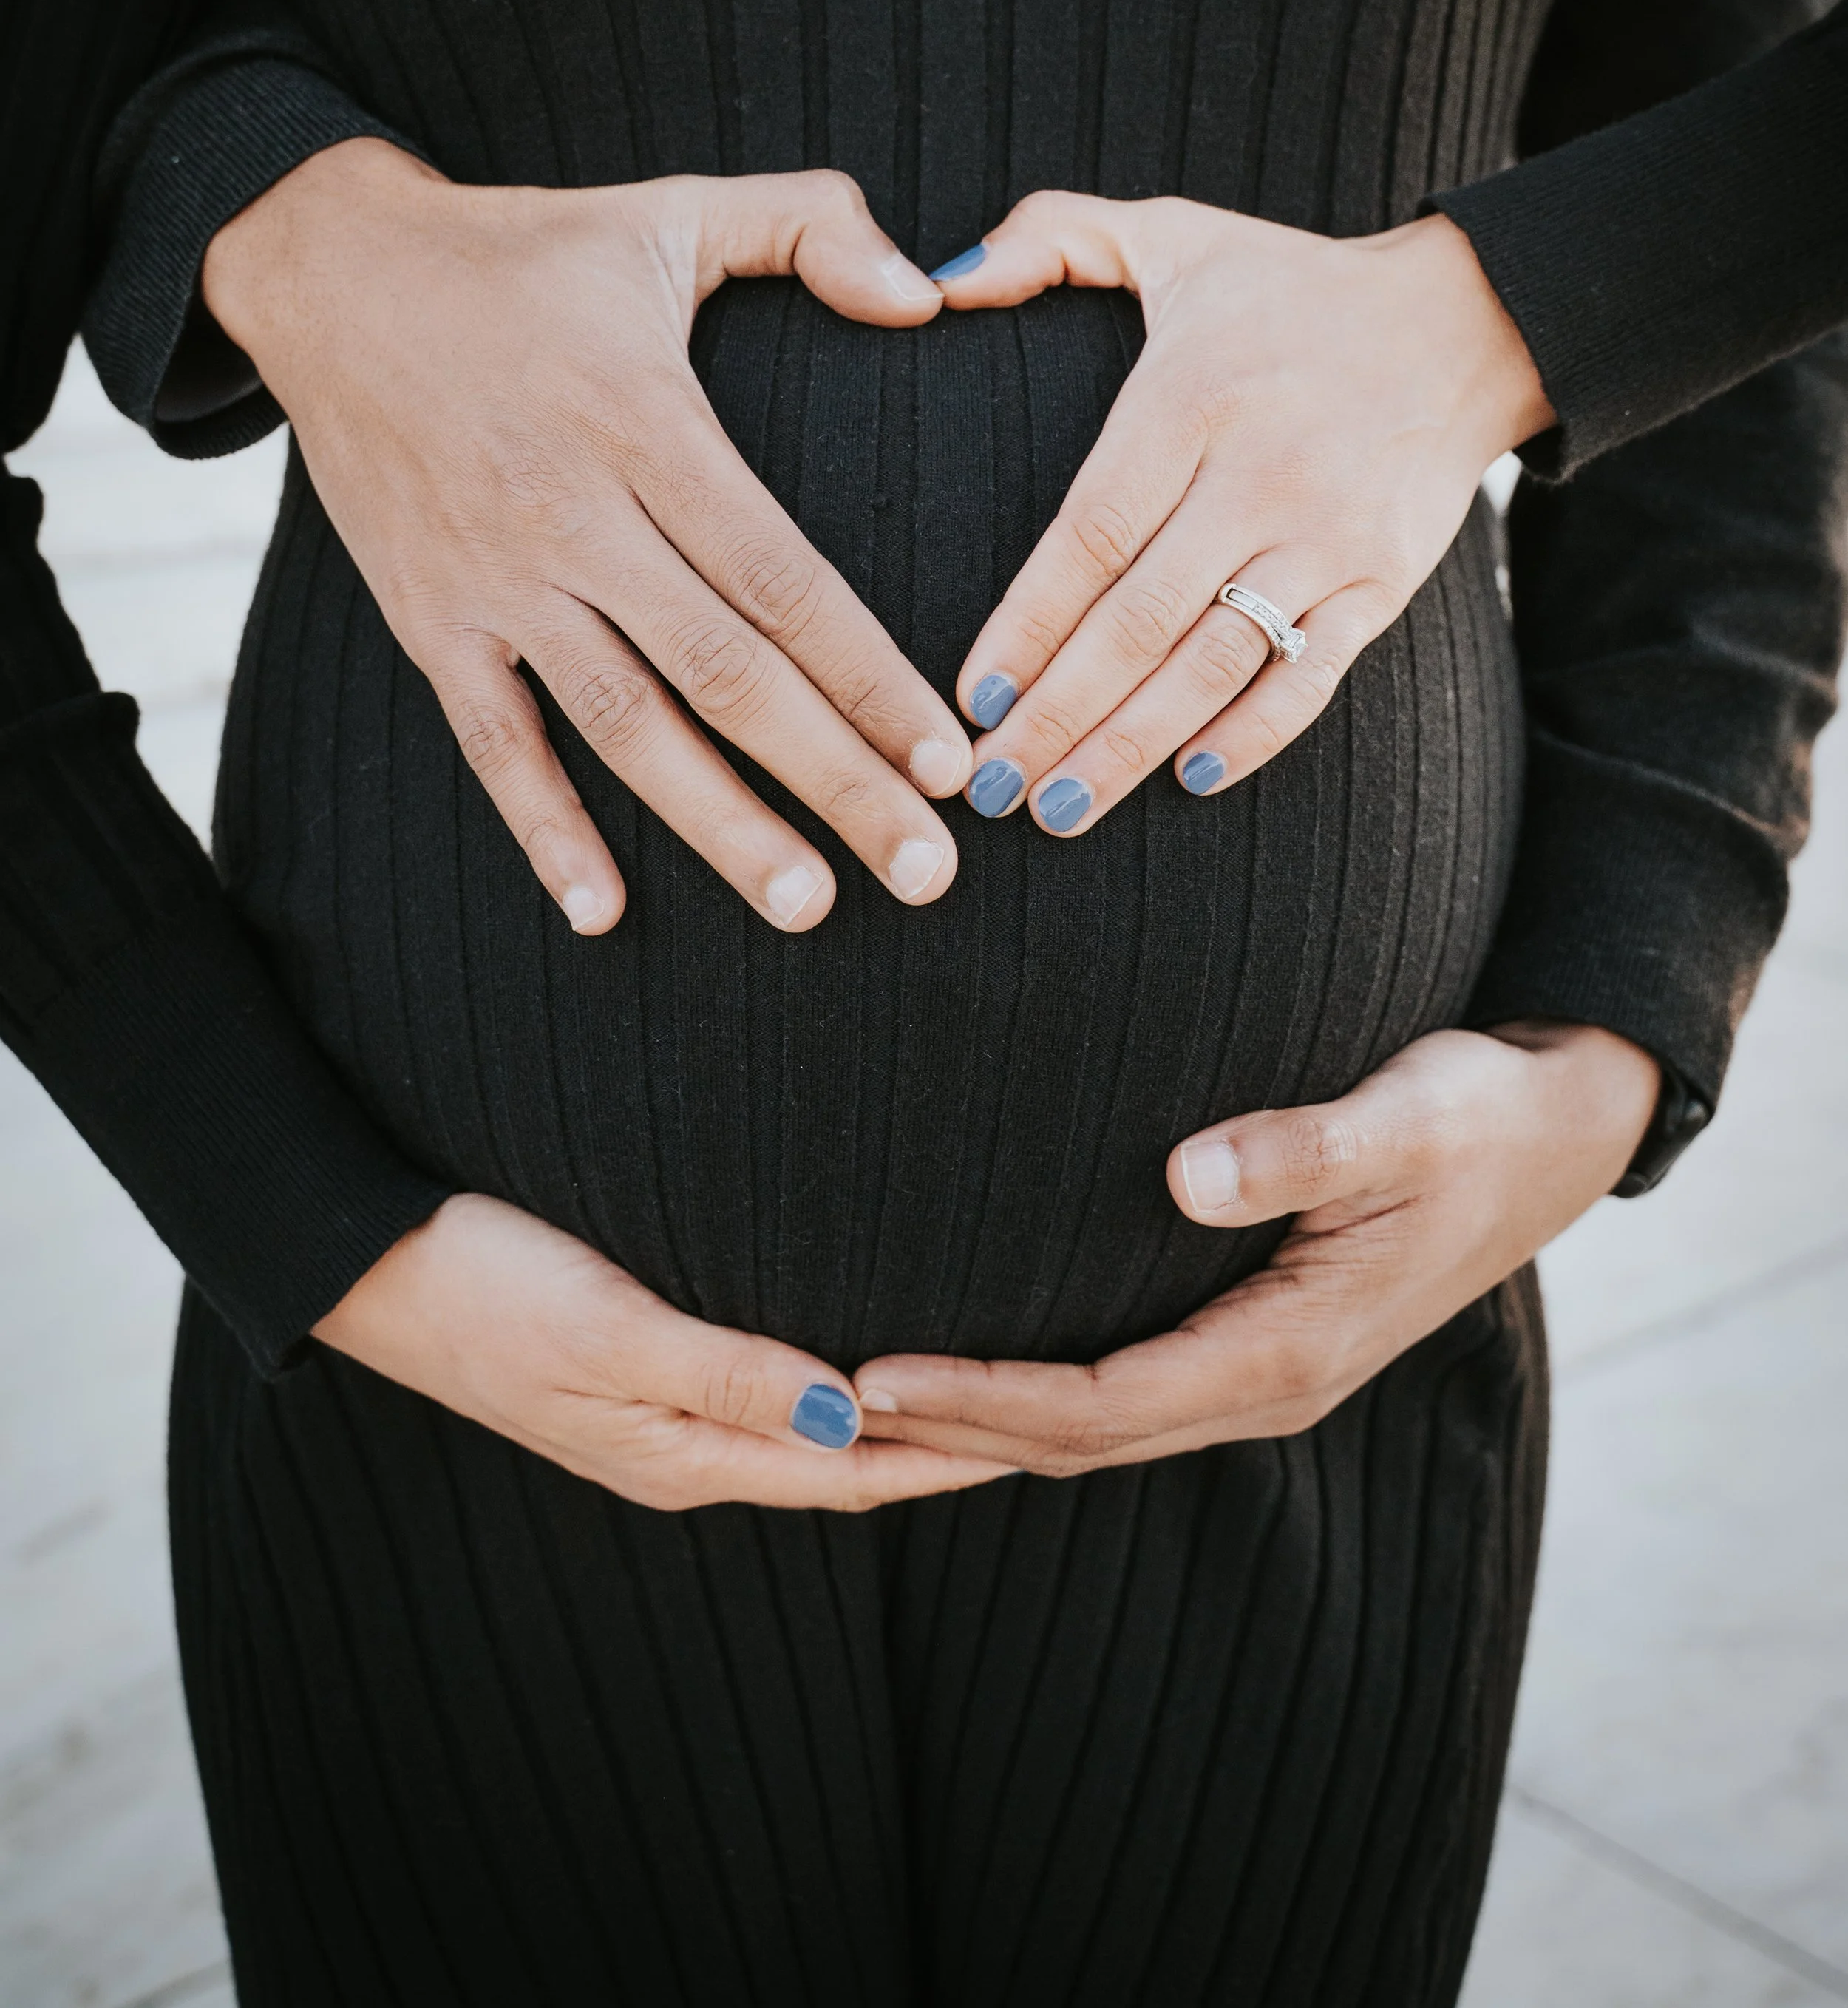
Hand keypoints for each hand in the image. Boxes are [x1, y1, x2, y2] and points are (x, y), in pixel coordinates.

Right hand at [204, 143, 971, 934]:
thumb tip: (928, 291)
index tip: (947, 757)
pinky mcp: (432, 619)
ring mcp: (498, 578)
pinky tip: (602, 911)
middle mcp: (574, 515)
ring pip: (625, 727)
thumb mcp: (672, 207)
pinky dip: (545, 829)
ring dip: (719, 826)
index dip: (870, 676)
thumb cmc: (525, 251)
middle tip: (925, 871)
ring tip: (807, 905)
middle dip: (834, 779)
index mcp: (647, 424)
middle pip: (727, 673)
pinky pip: (494, 742)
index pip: (784, 578)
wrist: (328, 273)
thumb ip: (812, 223)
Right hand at [313, 1192, 1014, 1510]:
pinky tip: (856, 1359)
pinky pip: (763, 1393)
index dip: (949, 1458)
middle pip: (841, 1464)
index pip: (851, 1470)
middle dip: (940, 1453)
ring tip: (977, 1398)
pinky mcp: (633, 1367)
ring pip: (805, 1432)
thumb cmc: (483, 1285)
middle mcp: (679, 1450)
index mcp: (681, 1455)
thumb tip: (852, 1414)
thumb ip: (728, 1374)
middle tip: (1042, 1425)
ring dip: (890, 1426)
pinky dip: (829, 1388)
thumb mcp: (607, 1329)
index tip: (1044, 1439)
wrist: (366, 1260)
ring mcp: (653, 1414)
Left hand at [853, 1022, 1658, 1470]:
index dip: (982, 1401)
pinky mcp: (1252, 1337)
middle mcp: (1265, 1383)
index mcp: (1290, 1349)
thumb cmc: (1479, 1115)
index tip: (870, 1379)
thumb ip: (1301, 1145)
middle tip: (815, 1416)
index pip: (1099, 1403)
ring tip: (855, 1413)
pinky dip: (1031, 1397)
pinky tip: (966, 1369)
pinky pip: (1118, 1392)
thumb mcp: (1407, 1115)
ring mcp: (1259, 1370)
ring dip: (980, 1429)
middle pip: (1077, 1440)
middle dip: (948, 1436)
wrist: (1560, 1135)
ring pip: (1093, 1428)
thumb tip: (1187, 1175)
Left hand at [931, 197, 1551, 829]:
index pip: (1091, 534)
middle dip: (1059, 715)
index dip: (1028, 623)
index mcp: (1192, 398)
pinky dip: (1255, 734)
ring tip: (1062, 811)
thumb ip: (1050, 236)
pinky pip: (1311, 675)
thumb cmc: (1291, 288)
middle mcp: (1260, 474)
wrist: (1467, 321)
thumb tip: (935, 275)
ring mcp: (1328, 535)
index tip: (972, 694)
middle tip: (994, 789)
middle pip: (1141, 620)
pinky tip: (1190, 779)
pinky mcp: (1384, 581)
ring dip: (1134, 747)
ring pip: (1215, 663)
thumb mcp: (1172, 234)